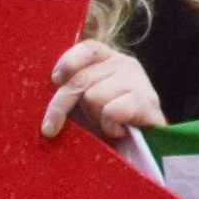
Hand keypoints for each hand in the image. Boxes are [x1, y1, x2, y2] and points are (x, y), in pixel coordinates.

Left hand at [41, 36, 166, 141]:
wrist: (146, 149)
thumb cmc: (109, 124)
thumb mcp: (85, 102)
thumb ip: (72, 88)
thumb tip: (51, 83)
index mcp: (110, 59)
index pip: (88, 49)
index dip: (68, 62)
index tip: (55, 81)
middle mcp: (125, 64)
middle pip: (80, 80)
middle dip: (63, 107)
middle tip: (53, 128)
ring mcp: (138, 80)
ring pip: (93, 97)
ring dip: (94, 119)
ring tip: (106, 126)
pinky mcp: (147, 101)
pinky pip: (111, 111)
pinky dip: (109, 126)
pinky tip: (119, 131)